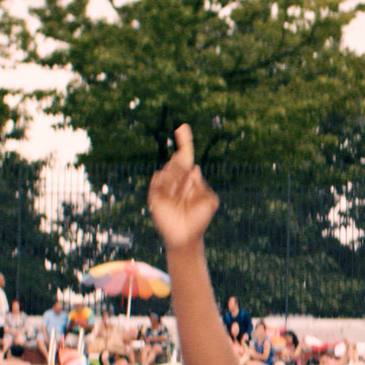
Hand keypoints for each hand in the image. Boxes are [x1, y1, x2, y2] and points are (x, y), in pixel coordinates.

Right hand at [146, 125, 217, 248]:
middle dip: (183, 170)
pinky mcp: (154, 195)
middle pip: (177, 162)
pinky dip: (166, 185)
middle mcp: (176, 179)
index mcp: (189, 177)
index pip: (185, 154)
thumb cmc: (199, 219)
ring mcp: (164, 186)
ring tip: (181, 198)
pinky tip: (172, 195)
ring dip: (178, 182)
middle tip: (186, 187)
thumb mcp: (209, 201)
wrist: (186, 237)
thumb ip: (203, 185)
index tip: (183, 127)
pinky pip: (158, 180)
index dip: (185, 141)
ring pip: (169, 171)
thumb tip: (194, 169)